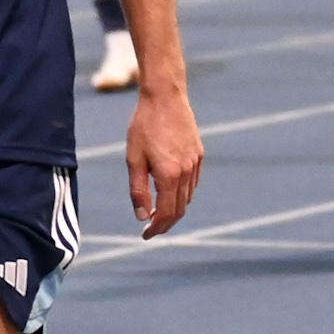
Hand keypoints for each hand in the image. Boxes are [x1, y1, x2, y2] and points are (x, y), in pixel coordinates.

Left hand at [127, 85, 202, 238]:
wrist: (165, 98)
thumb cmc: (143, 126)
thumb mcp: (134, 159)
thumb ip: (138, 190)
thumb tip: (142, 217)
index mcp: (169, 175)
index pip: (167, 213)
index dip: (157, 227)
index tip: (146, 235)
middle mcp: (186, 172)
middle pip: (180, 209)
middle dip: (166, 222)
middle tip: (151, 228)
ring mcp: (195, 163)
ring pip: (187, 197)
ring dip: (174, 208)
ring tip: (158, 211)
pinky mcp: (199, 155)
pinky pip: (192, 182)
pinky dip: (182, 193)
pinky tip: (170, 191)